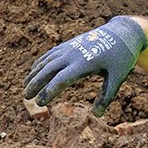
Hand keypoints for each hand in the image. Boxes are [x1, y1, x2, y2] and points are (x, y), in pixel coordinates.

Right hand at [23, 16, 147, 116]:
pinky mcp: (70, 44)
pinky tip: (34, 71)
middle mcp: (73, 54)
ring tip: (24, 87)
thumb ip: (107, 96)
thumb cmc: (122, 57)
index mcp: (84, 64)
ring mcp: (70, 47)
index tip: (40, 103)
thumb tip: (97, 115)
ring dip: (34, 74)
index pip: (61, 80)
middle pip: (48, 70)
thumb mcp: (118, 77)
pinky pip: (50, 54)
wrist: (122, 32)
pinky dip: (40, 62)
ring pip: (46, 61)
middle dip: (35, 84)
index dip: (48, 92)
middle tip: (26, 97)